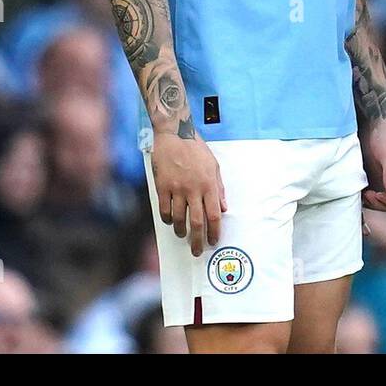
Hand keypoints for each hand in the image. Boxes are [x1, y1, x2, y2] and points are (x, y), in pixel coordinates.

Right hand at [151, 132, 226, 256]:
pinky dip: (167, 219)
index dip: (214, 232)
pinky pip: (164, 209)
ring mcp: (177, 189)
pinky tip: (170, 221)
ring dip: (181, 231)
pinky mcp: (162, 186)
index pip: (214, 215)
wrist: (175, 134)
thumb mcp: (214, 166)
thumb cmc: (196, 149)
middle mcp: (194, 189)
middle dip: (198, 240)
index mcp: (209, 185)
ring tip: (183, 235)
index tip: (214, 241)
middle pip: (197, 222)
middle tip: (198, 251)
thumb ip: (219, 188)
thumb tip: (223, 208)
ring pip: (179, 219)